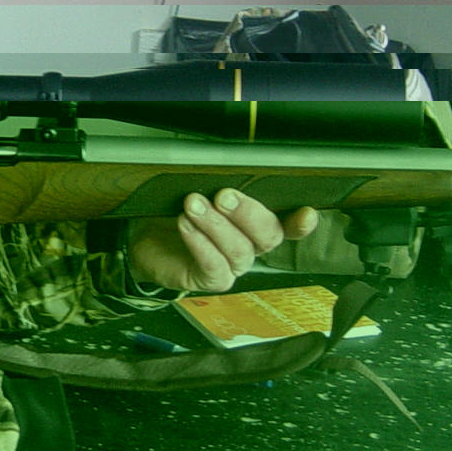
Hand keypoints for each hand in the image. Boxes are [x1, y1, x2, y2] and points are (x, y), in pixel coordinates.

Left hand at [127, 189, 319, 292]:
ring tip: (193, 205)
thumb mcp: (202, 191)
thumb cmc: (180, 211)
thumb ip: (222, 186)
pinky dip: (200, 244)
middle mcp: (252, 246)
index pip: (289, 224)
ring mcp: (234, 265)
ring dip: (215, 224)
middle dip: (247, 214)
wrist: (146, 238)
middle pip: (268, 236)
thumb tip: (228, 171)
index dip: (300, 223)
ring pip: (239, 250)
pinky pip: (214, 265)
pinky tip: (186, 226)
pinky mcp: (212, 280)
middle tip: (224, 196)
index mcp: (257, 223)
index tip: (305, 214)